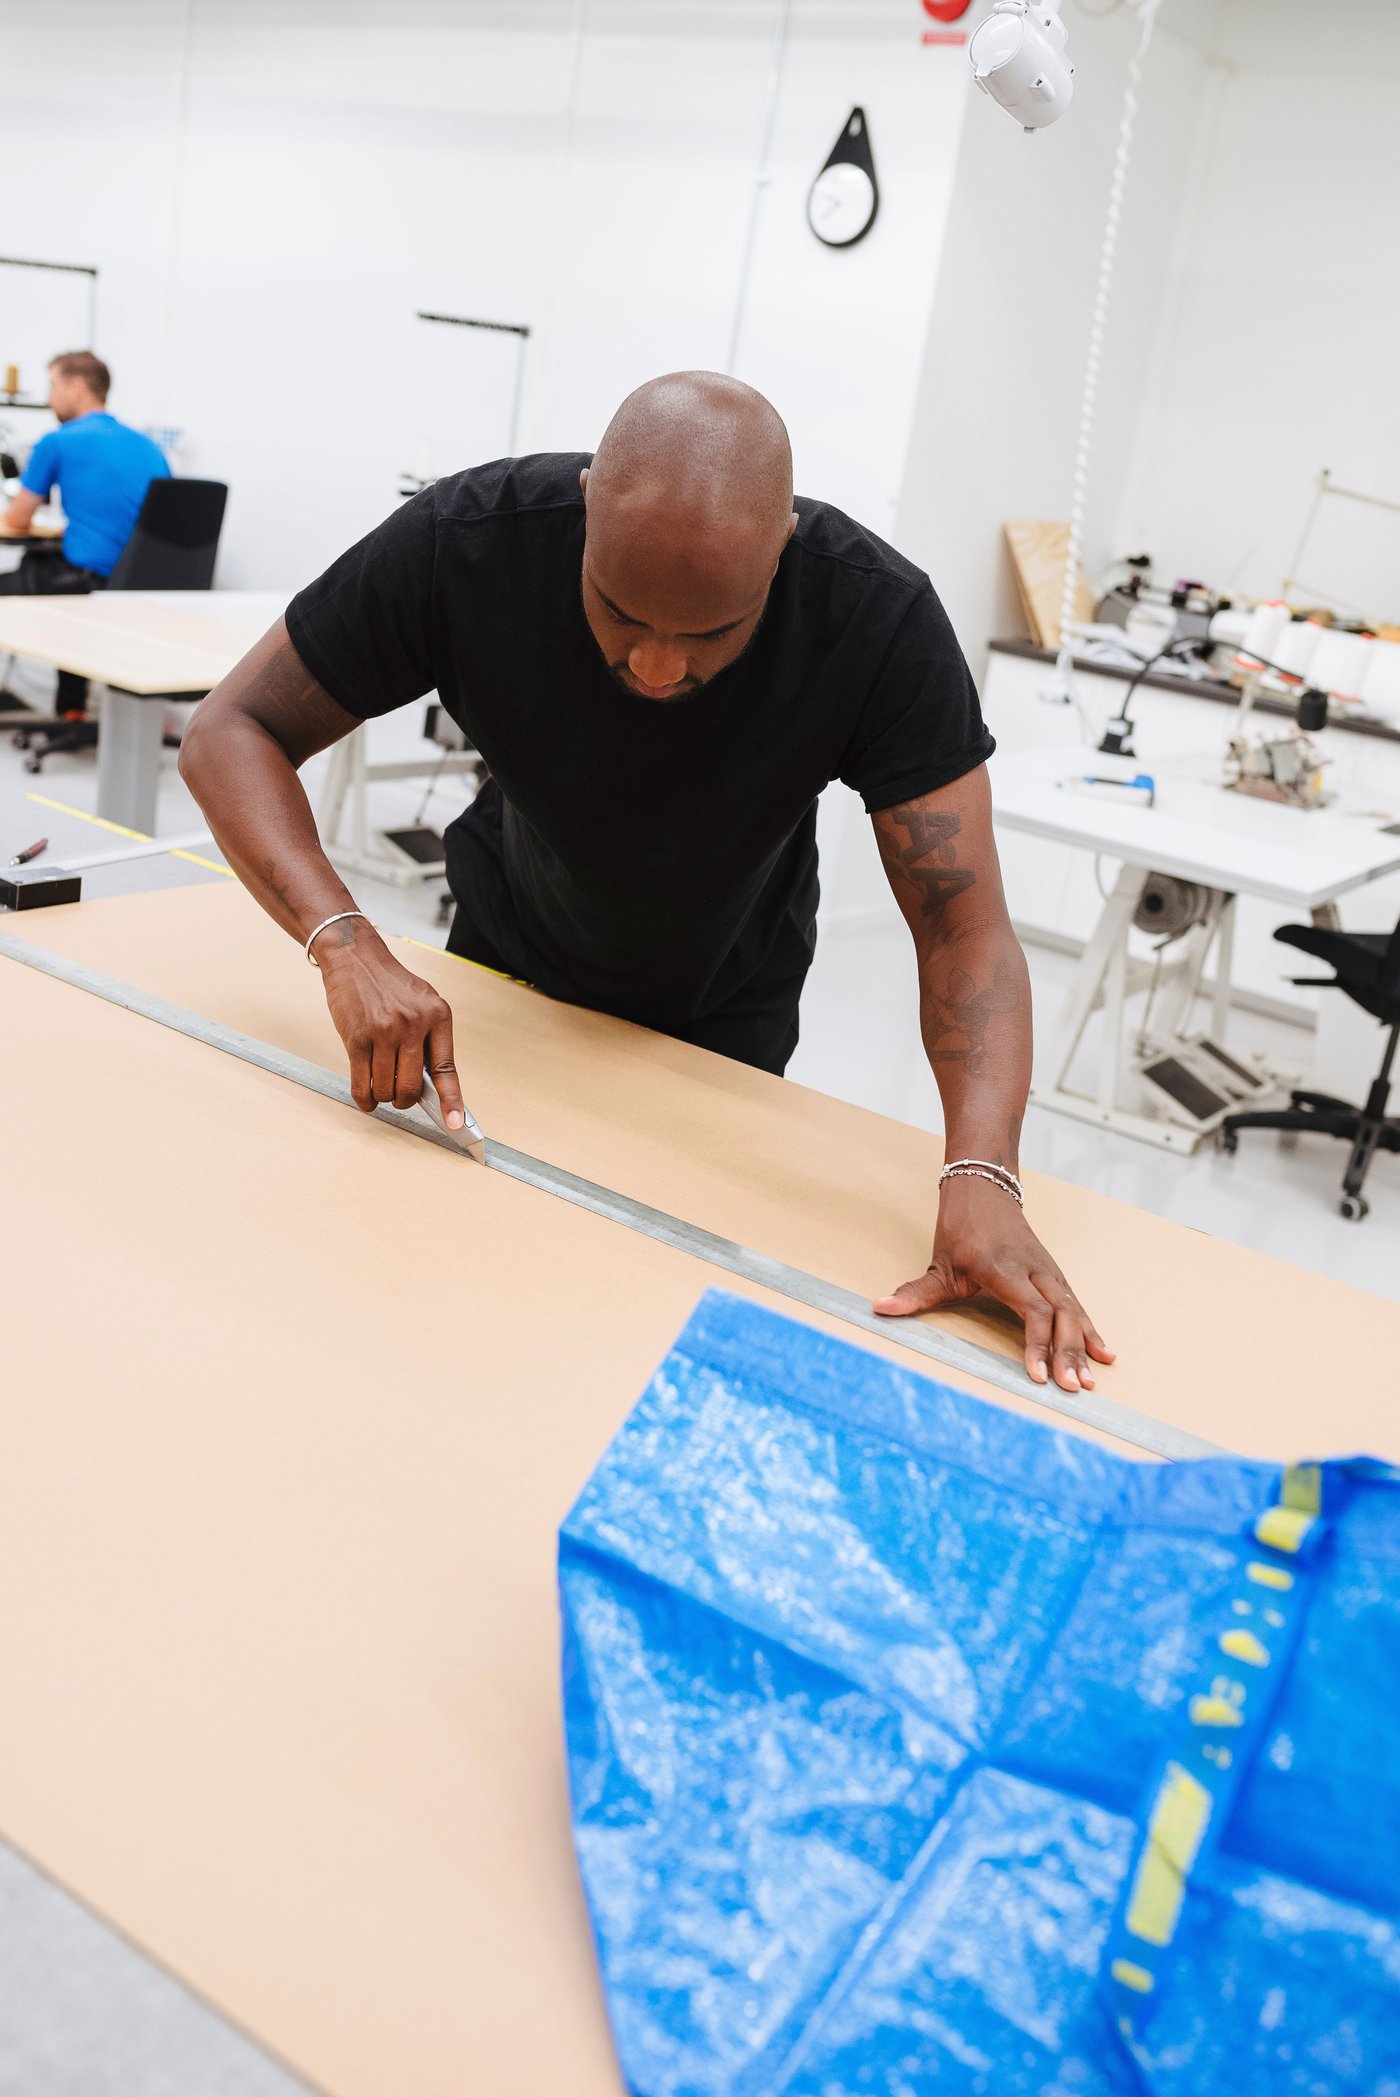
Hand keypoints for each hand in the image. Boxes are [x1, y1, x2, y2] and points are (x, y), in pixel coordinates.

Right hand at [315, 920, 465, 1126]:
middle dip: (405, 1100)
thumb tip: (433, 1083)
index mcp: (437, 1016)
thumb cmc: (390, 984)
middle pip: (412, 1087)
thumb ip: (430, 1038)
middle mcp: (413, 1024)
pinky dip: (364, 1097)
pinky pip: (361, 1082)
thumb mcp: (423, 1002)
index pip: (447, 1069)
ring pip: (386, 1088)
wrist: (357, 958)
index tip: (455, 1124)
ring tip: (380, 1088)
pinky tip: (365, 1096)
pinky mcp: (357, 1038)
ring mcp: (384, 1032)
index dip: (451, 1101)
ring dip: (382, 1097)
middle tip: (400, 1096)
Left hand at [874, 1175, 1113, 1393]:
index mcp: (1005, 1269)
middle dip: (1069, 1352)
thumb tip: (881, 1308)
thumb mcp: (939, 1263)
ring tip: (1092, 1380)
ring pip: (1073, 1310)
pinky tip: (1104, 1353)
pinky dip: (1090, 1329)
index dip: (1037, 1342)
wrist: (985, 1188)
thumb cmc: (962, 1228)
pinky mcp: (1054, 1274)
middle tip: (1074, 1387)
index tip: (1037, 1373)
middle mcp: (1033, 1270)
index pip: (1032, 1310)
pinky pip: (1076, 1304)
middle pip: (1060, 1313)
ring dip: (1084, 1345)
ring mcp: (1048, 1271)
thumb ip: (916, 1292)